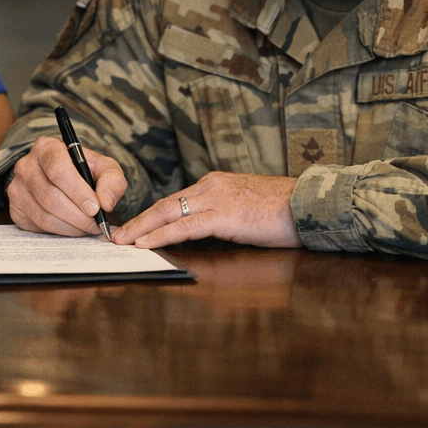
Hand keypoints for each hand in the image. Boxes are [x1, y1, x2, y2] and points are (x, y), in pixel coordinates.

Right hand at [7, 136, 127, 236]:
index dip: (78, 192)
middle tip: (96, 224)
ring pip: (44, 215)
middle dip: (77, 215)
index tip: (95, 208)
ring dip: (70, 227)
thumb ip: (111, 182)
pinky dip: (59, 232)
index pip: (58, 170)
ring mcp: (17, 188)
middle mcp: (26, 166)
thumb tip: (106, 203)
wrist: (65, 180)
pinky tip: (73, 228)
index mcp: (46, 148)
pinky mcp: (15, 209)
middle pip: (50, 196)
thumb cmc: (85, 171)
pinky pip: (37, 226)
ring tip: (87, 227)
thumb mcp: (104, 168)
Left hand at [113, 171, 299, 249]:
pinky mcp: (225, 216)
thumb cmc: (285, 209)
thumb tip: (208, 231)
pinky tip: (147, 244)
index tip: (134, 226)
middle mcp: (211, 186)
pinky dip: (162, 235)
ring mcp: (217, 199)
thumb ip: (225, 215)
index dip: (151, 213)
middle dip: (138, 220)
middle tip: (117, 234)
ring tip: (123, 241)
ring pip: (168, 212)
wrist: (310, 203)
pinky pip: (185, 226)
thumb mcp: (247, 208)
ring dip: (142, 228)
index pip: (175, 199)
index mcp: (216, 183)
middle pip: (165, 203)